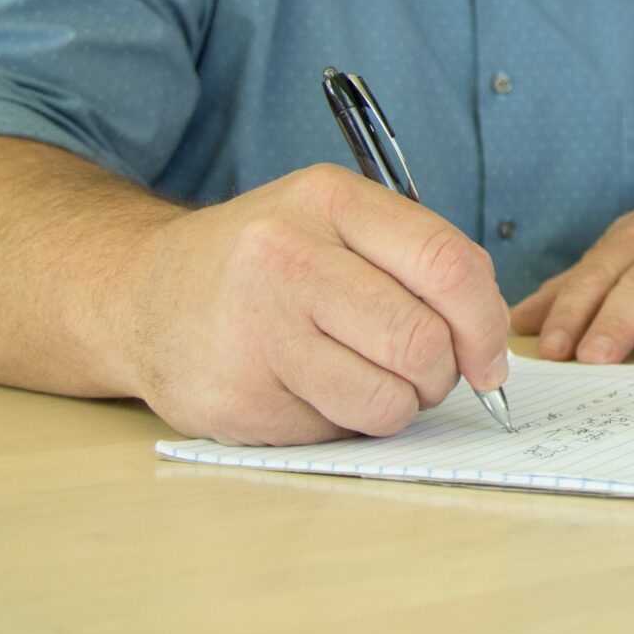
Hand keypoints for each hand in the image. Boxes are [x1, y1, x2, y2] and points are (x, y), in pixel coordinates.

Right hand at [124, 164, 512, 445]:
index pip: (447, 265)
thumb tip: (489, 345)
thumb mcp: (334, 224)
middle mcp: (286, 259)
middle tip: (424, 374)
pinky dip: (341, 422)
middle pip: (421, 341)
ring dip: (397, 405)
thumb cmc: (264, 262)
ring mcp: (254, 332)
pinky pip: (335, 431)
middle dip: (441, 374)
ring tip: (364, 380)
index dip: (486, 322)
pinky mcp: (234, 399)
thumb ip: (415, 263)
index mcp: (328, 202)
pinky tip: (305, 389)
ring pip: (385, 400)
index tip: (490, 358)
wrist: (142, 295)